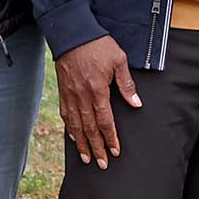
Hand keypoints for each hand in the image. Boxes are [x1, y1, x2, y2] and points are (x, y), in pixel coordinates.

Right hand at [55, 35, 139, 168]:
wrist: (72, 34)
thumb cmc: (98, 45)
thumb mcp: (119, 60)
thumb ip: (126, 84)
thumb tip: (136, 103)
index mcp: (98, 91)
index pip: (105, 121)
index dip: (111, 138)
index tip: (115, 152)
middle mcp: (82, 97)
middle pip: (90, 129)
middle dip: (97, 148)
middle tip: (102, 164)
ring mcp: (70, 95)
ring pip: (76, 125)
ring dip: (82, 144)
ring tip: (86, 158)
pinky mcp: (63, 91)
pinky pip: (65, 115)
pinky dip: (69, 129)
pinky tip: (73, 138)